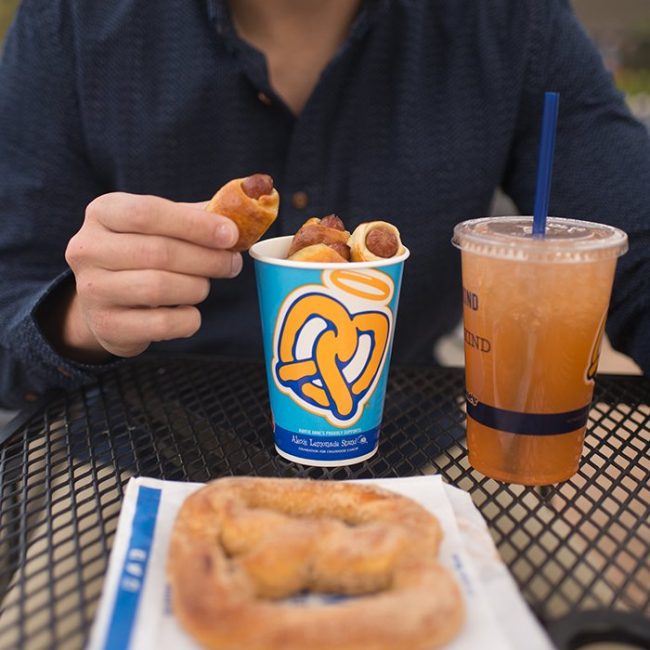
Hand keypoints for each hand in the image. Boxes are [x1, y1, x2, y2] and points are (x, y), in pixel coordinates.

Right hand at [60, 192, 241, 359]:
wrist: (105, 303)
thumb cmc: (142, 255)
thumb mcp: (161, 226)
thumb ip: (197, 217)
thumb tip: (242, 214)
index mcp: (102, 212)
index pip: (147, 212)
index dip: (195, 224)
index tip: (231, 234)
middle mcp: (87, 249)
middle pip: (158, 252)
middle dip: (207, 259)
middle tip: (232, 264)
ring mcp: (93, 290)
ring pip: (159, 287)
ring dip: (197, 287)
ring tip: (205, 285)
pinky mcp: (108, 326)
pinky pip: (162, 324)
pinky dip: (188, 319)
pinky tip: (189, 311)